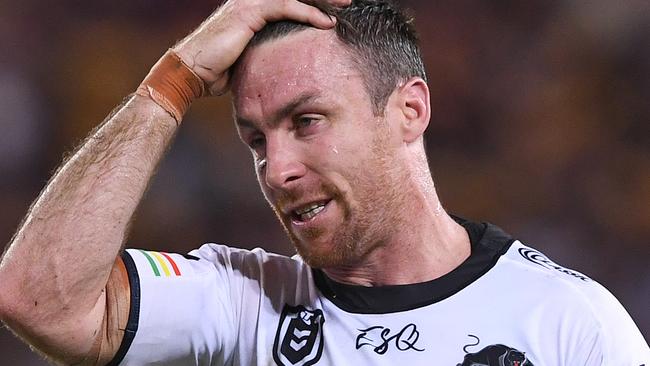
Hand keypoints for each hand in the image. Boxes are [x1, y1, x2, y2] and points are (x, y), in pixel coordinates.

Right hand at [173, 0, 350, 94]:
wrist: (191, 72)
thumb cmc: (217, 71)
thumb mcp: (248, 57)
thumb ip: (265, 50)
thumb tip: (285, 63)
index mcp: (251, 6)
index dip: (312, 0)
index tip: (335, 7)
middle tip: (346, 1)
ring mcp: (248, 2)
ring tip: (343, 5)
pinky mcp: (249, 11)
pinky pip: (286, 6)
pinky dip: (309, 13)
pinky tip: (326, 22)